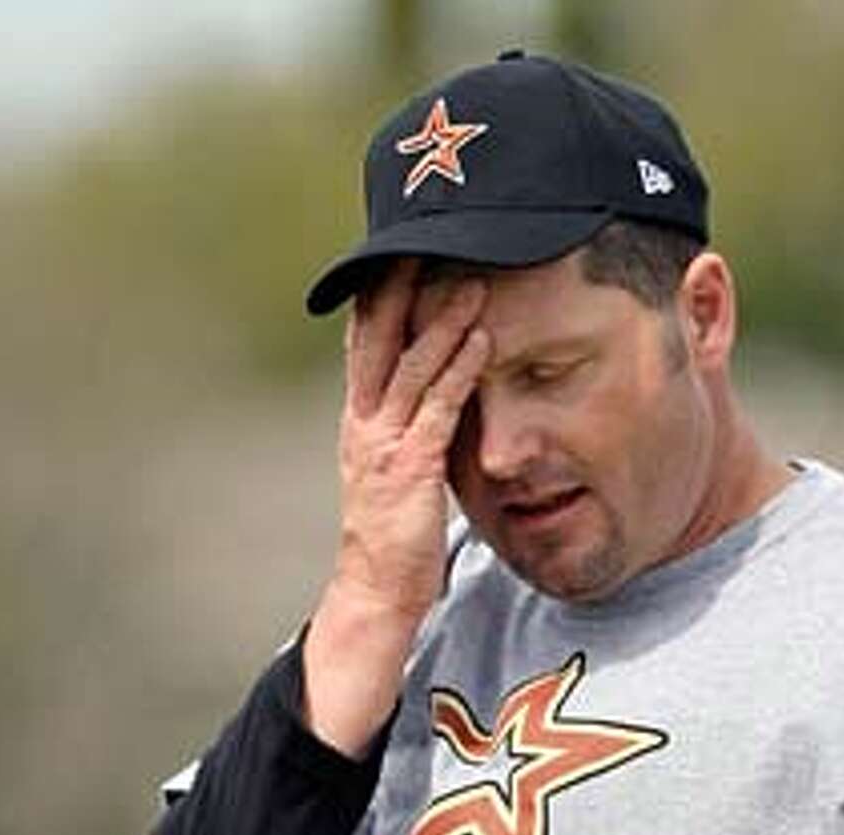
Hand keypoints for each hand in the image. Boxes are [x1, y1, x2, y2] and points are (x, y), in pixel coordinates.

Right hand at [302, 261, 490, 756]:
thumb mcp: (398, 470)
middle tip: (429, 232)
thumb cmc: (395, 535)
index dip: (382, 292)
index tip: (402, 245)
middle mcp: (365, 421)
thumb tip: (438, 396)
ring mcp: (385, 443)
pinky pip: (437, 408)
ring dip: (442, 318)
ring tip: (473, 275)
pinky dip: (459, 371)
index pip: (366, 341)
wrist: (378, 592)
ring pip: (411, 364)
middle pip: (380, 337)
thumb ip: (412, 429)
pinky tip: (482, 340)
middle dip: (402, 284)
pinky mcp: (412, 468)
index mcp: (361, 418)